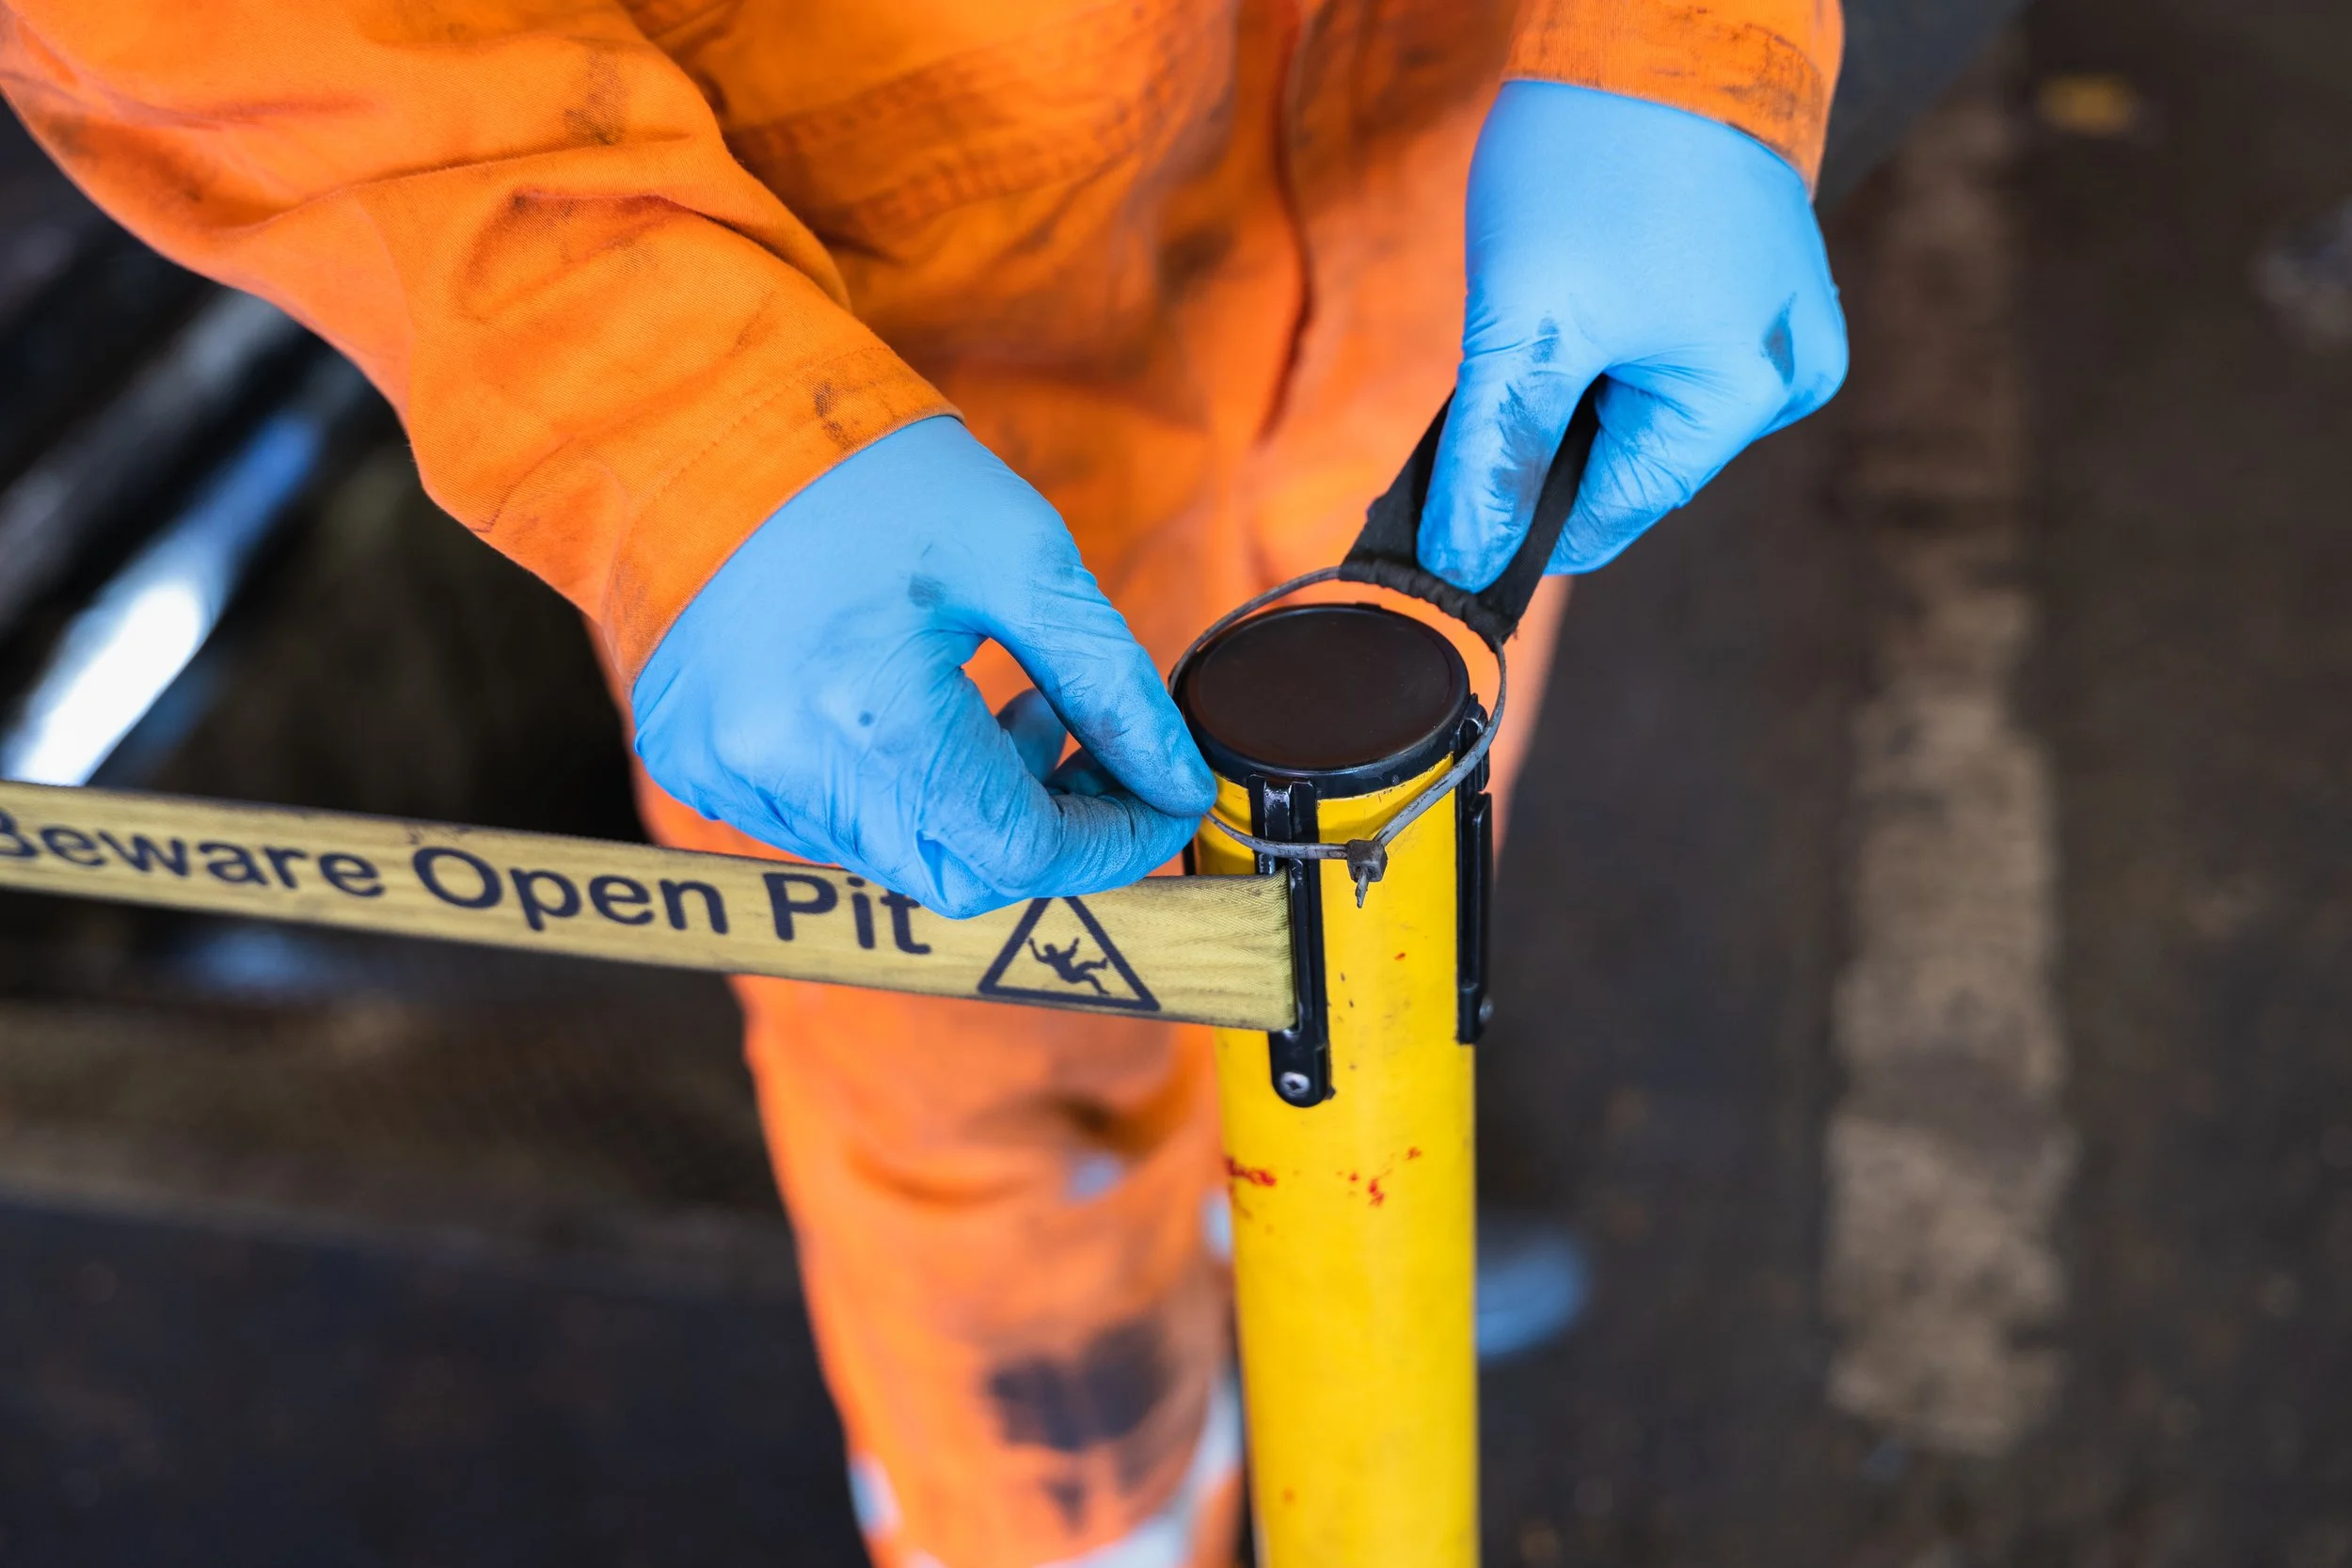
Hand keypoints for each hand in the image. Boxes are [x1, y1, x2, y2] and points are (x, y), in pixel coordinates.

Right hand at [631, 416, 1214, 917]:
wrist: (705, 421)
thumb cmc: (870, 474)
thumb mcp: (1022, 557)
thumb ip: (1112, 683)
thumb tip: (1180, 780)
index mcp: (869, 718)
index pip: (1023, 852)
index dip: (1113, 838)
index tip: (1160, 796)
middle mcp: (784, 771)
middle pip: (958, 879)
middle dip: (1041, 829)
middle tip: (1074, 740)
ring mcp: (729, 778)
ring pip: (893, 857)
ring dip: (965, 807)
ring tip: (985, 700)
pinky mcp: (693, 766)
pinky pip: (823, 823)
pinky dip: (889, 790)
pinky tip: (902, 701)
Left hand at [1420, 82, 1847, 584]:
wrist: (1658, 20)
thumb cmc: (1598, 156)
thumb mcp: (1526, 321)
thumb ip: (1495, 453)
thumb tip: (1462, 561)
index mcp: (1744, 396)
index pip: (1611, 514)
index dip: (1521, 506)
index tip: (1459, 478)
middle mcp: (1786, 375)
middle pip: (1627, 459)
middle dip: (1554, 418)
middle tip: (1520, 333)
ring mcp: (1783, 327)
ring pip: (1641, 403)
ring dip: (1580, 371)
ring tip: (1565, 288)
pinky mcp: (1761, 287)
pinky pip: (1669, 349)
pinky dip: (1613, 332)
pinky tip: (1597, 271)